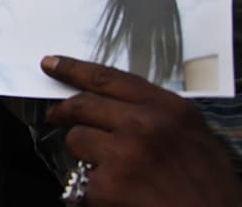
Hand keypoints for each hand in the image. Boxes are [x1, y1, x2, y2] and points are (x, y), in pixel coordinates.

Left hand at [43, 55, 241, 206]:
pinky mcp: (108, 185)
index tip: (50, 64)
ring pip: (77, 140)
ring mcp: (123, 154)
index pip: (108, 79)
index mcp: (168, 108)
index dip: (73, 69)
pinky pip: (83, 179)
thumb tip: (111, 102)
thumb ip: (154, 113)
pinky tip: (117, 196)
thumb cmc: (208, 183)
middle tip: (55, 115)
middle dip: (64, 111)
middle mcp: (144, 125)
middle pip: (83, 105)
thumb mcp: (192, 133)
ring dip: (84, 153)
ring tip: (108, 169)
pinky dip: (93, 188)